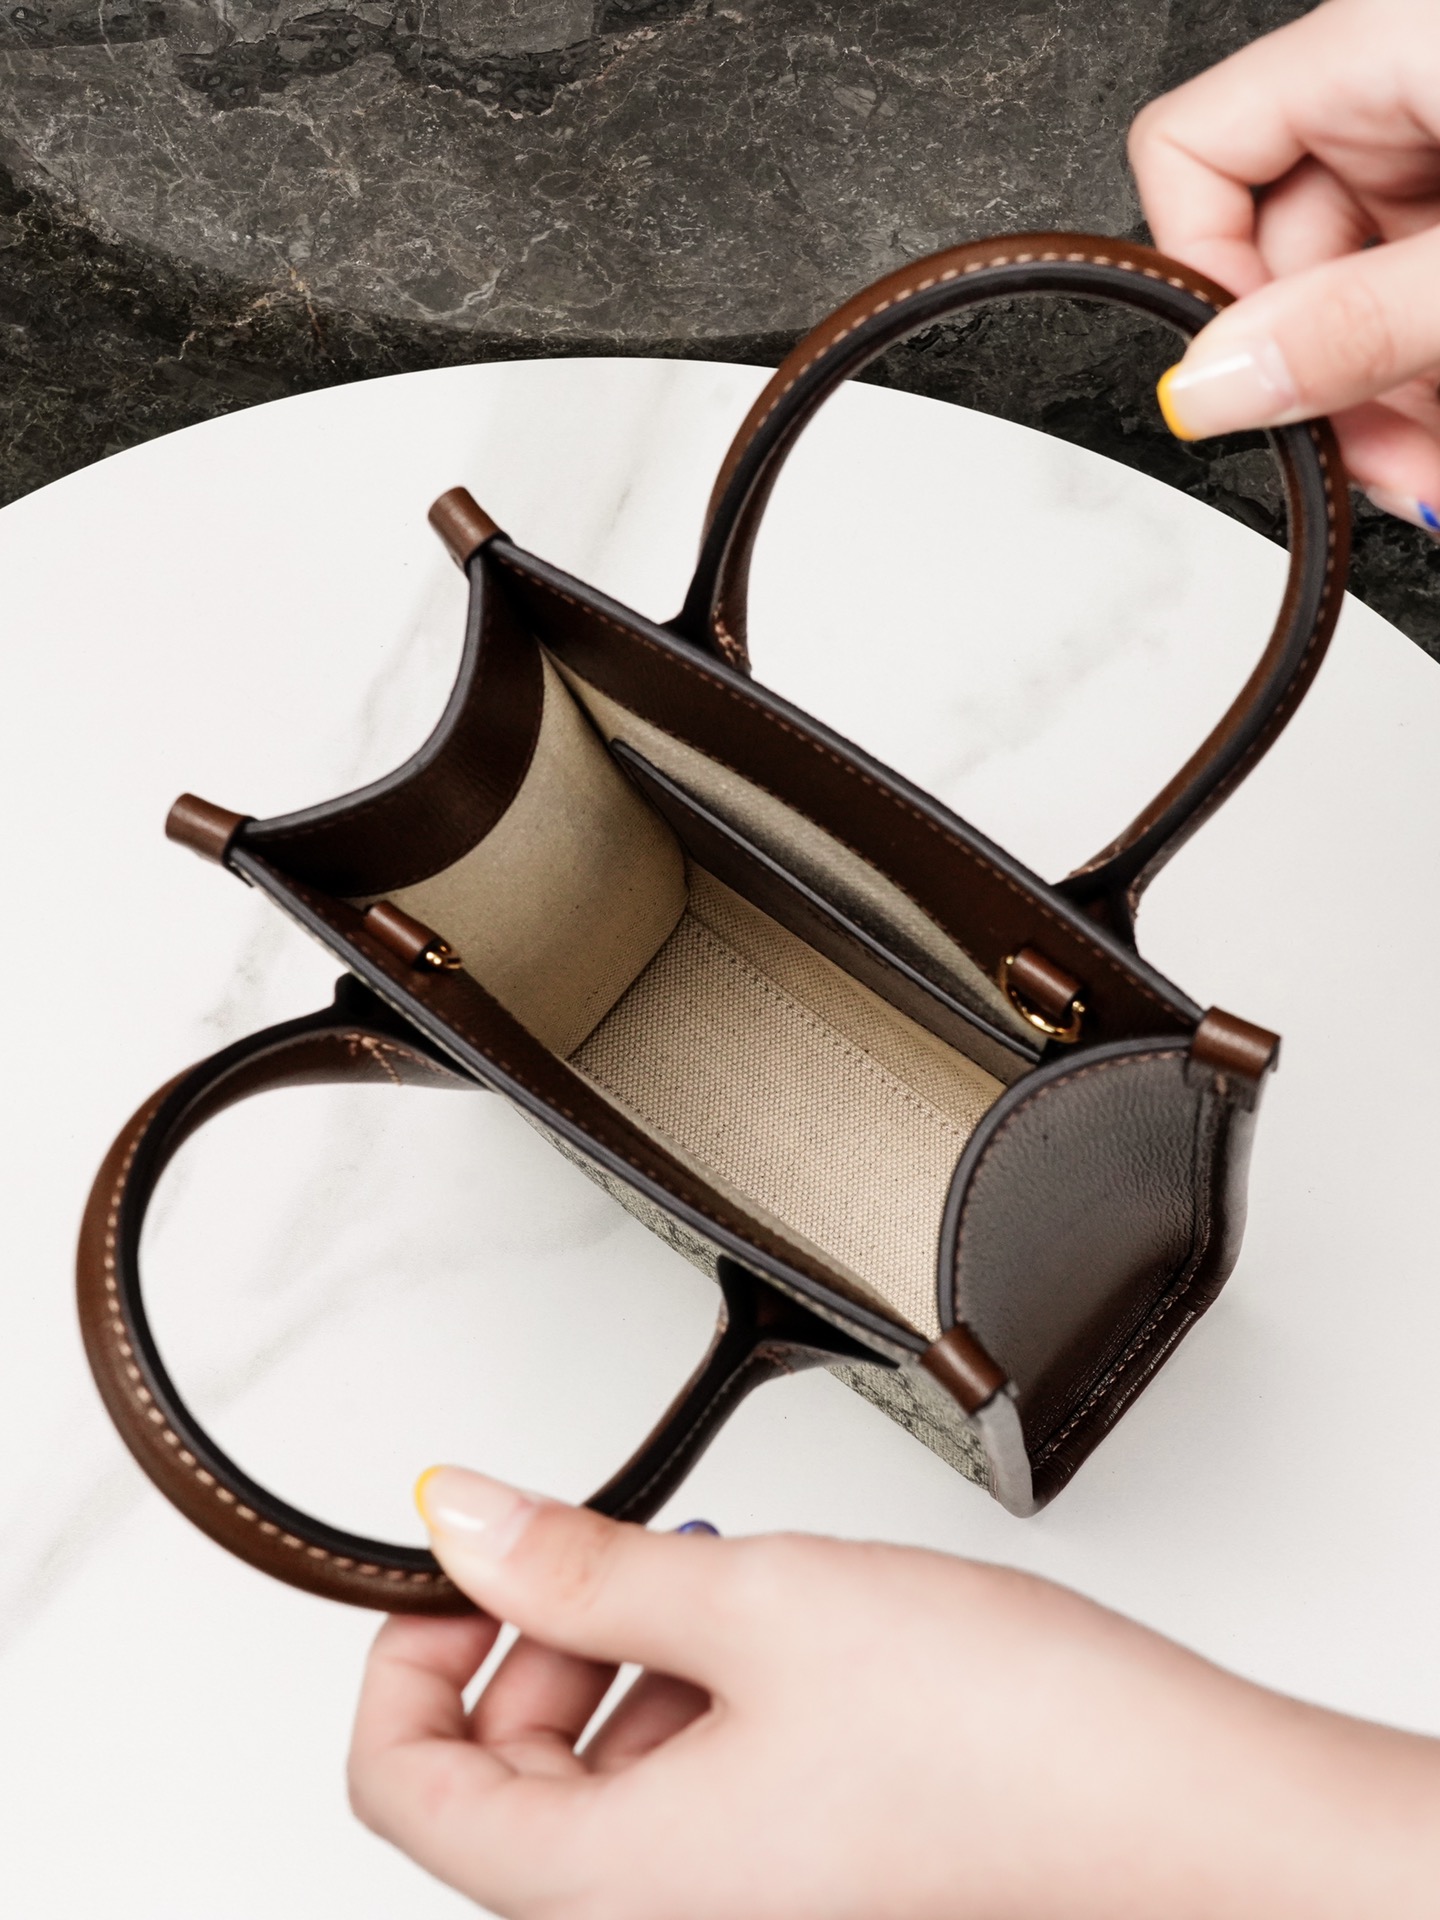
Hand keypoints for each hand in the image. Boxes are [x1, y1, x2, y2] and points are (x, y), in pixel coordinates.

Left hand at [348, 1467, 1439, 1917]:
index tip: (454, 1571)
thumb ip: (586, 1565)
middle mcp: (669, 1915)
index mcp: (619, 1884)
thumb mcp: (758, 1600)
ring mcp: (741, 1895)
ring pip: (597, 1782)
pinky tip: (767, 1620)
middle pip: (501, 1785)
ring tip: (704, 1571)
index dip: (401, 1661)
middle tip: (596, 1551)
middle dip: (529, 1644)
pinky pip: (688, 1789)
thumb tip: (460, 1520)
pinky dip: (695, 1691)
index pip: (406, 1792)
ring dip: (619, 1660)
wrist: (1181, 1806)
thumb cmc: (1006, 1737)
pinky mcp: (804, 1865)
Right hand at [1129, 0, 1439, 530]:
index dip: (1199, 275)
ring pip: (1355, 302)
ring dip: (1384, 411)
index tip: (1250, 380)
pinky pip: (1418, 308)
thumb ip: (1351, 324)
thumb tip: (1206, 390)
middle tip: (1374, 463)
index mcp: (1383, 45)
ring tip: (1431, 468)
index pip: (1192, 150)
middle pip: (1280, 255)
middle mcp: (1410, 89)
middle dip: (1323, 383)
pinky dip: (1430, 387)